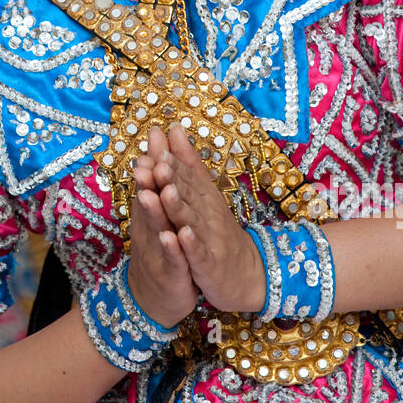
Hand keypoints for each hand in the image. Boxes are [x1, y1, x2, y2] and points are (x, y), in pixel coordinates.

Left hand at [133, 123, 264, 313]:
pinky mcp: (209, 264)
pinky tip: (181, 235)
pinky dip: (191, 244)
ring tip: (165, 192)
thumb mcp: (205, 194)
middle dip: (172, 179)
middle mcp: (208, 214)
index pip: (187, 176)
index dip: (172, 163)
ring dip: (178, 206)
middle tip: (157, 162)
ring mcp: (210, 239)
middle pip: (188, 194)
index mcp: (204, 197)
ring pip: (191, 220)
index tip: (156, 147)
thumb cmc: (218, 230)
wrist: (246, 273)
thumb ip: (188, 163)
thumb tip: (174, 128)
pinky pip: (199, 253)